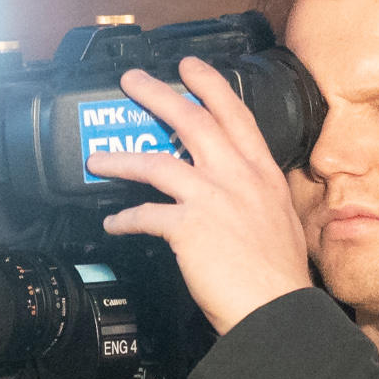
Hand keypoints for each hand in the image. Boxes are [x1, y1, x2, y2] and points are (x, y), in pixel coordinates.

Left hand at [89, 56, 319, 334]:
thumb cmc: (279, 276)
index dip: (209, 86)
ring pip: (157, 161)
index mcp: (262, 174)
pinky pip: (145, 215)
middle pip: (191, 121)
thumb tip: (238, 194)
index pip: (235, 116)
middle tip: (132, 81)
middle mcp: (237, 178)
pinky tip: (113, 223)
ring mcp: (212, 199)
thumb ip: (256, 197)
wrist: (276, 310)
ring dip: (121, 158)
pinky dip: (124, 219)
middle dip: (157, 94)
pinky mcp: (188, 227)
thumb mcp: (281, 220)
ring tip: (97, 158)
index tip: (189, 68)